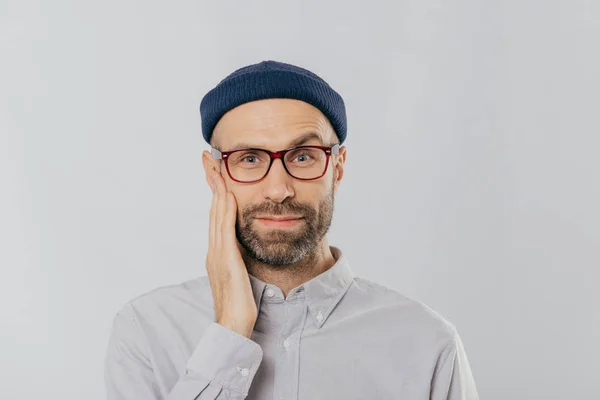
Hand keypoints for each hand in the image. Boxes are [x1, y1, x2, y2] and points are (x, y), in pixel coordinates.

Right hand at [206, 170, 257, 337]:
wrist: (233, 326)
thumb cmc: (240, 305)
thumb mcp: (240, 276)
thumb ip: (240, 260)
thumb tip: (244, 249)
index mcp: (218, 252)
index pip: (217, 215)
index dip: (216, 191)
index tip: (216, 171)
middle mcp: (215, 249)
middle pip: (213, 208)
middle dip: (212, 181)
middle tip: (208, 158)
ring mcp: (218, 254)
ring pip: (217, 214)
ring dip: (217, 188)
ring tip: (215, 166)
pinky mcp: (227, 260)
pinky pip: (225, 230)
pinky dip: (226, 210)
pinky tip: (229, 194)